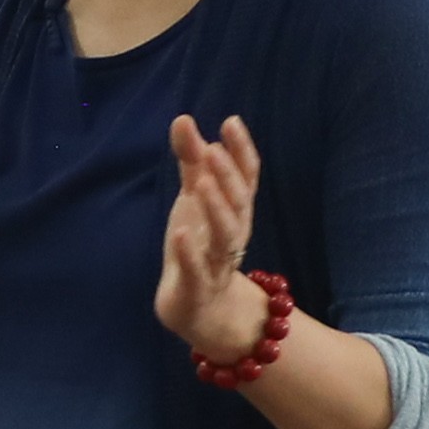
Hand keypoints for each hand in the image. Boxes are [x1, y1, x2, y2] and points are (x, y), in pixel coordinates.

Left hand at [157, 114, 271, 357]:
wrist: (202, 309)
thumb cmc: (201, 245)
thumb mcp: (194, 199)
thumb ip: (191, 161)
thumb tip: (183, 119)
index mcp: (235, 210)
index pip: (246, 177)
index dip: (241, 150)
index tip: (231, 122)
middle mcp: (233, 233)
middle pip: (239, 203)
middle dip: (228, 176)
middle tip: (212, 149)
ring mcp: (218, 261)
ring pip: (226, 236)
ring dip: (217, 210)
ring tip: (200, 185)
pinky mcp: (198, 288)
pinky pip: (198, 271)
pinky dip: (191, 254)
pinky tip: (181, 234)